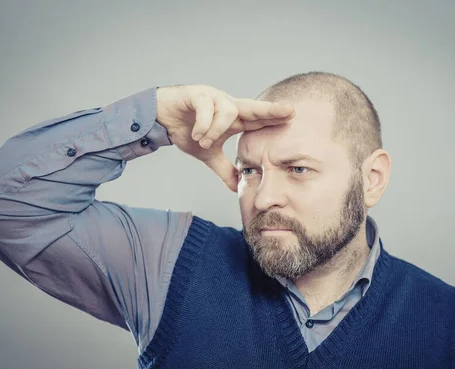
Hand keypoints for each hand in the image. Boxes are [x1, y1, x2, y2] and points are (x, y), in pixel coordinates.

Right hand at [156, 84, 294, 191]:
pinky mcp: (196, 94)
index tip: (293, 118)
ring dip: (217, 130)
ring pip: (227, 111)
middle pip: (253, 106)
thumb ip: (224, 169)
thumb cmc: (186, 130)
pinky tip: (197, 134)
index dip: (274, 118)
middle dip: (270, 110)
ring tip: (204, 141)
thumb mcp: (208, 154)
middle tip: (289, 111)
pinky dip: (204, 124)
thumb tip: (237, 187)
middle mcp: (226, 104)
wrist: (161, 118)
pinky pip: (206, 107)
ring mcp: (212, 97)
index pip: (258, 118)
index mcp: (233, 118)